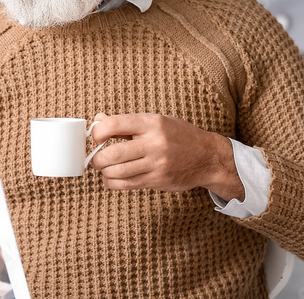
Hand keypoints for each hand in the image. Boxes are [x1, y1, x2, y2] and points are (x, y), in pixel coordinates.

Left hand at [89, 113, 244, 200]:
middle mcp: (154, 143)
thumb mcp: (155, 121)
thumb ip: (126, 123)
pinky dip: (113, 183)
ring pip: (117, 172)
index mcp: (152, 123)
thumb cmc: (179, 136)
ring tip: (104, 168)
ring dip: (104, 172)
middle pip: (113, 153)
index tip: (96, 136)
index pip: (114, 124)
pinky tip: (112, 178)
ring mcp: (156, 164)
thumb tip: (98, 120)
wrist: (207, 157)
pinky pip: (127, 184)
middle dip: (97, 158)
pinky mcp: (157, 181)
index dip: (98, 132)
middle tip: (96, 158)